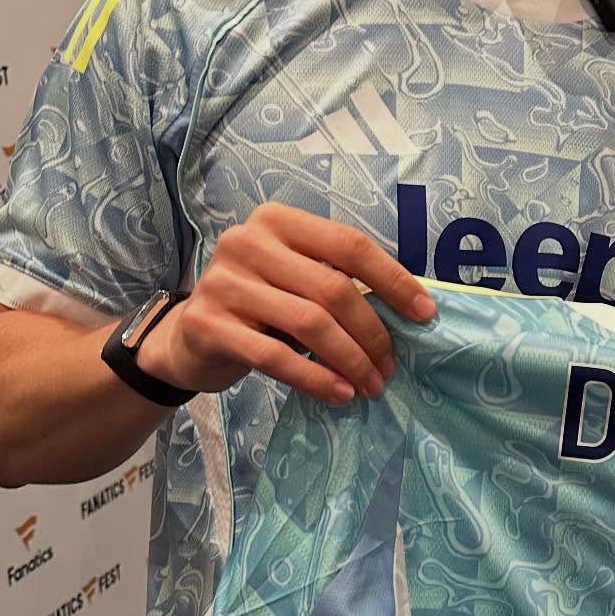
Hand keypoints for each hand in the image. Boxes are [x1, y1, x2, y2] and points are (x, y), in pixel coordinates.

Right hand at [136, 203, 433, 403]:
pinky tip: (340, 393)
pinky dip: (315, 378)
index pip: (349, 245)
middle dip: (372, 332)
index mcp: (278, 221)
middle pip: (332, 288)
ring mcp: (223, 282)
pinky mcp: (208, 324)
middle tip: (390, 366)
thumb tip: (410, 311)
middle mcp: (247, 242)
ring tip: (371, 384)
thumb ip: (337, 282)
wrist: (189, 340)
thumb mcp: (295, 280)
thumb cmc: (259, 307)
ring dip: (350, 359)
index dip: (393, 280)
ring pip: (308, 323)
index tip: (425, 315)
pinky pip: (275, 356)